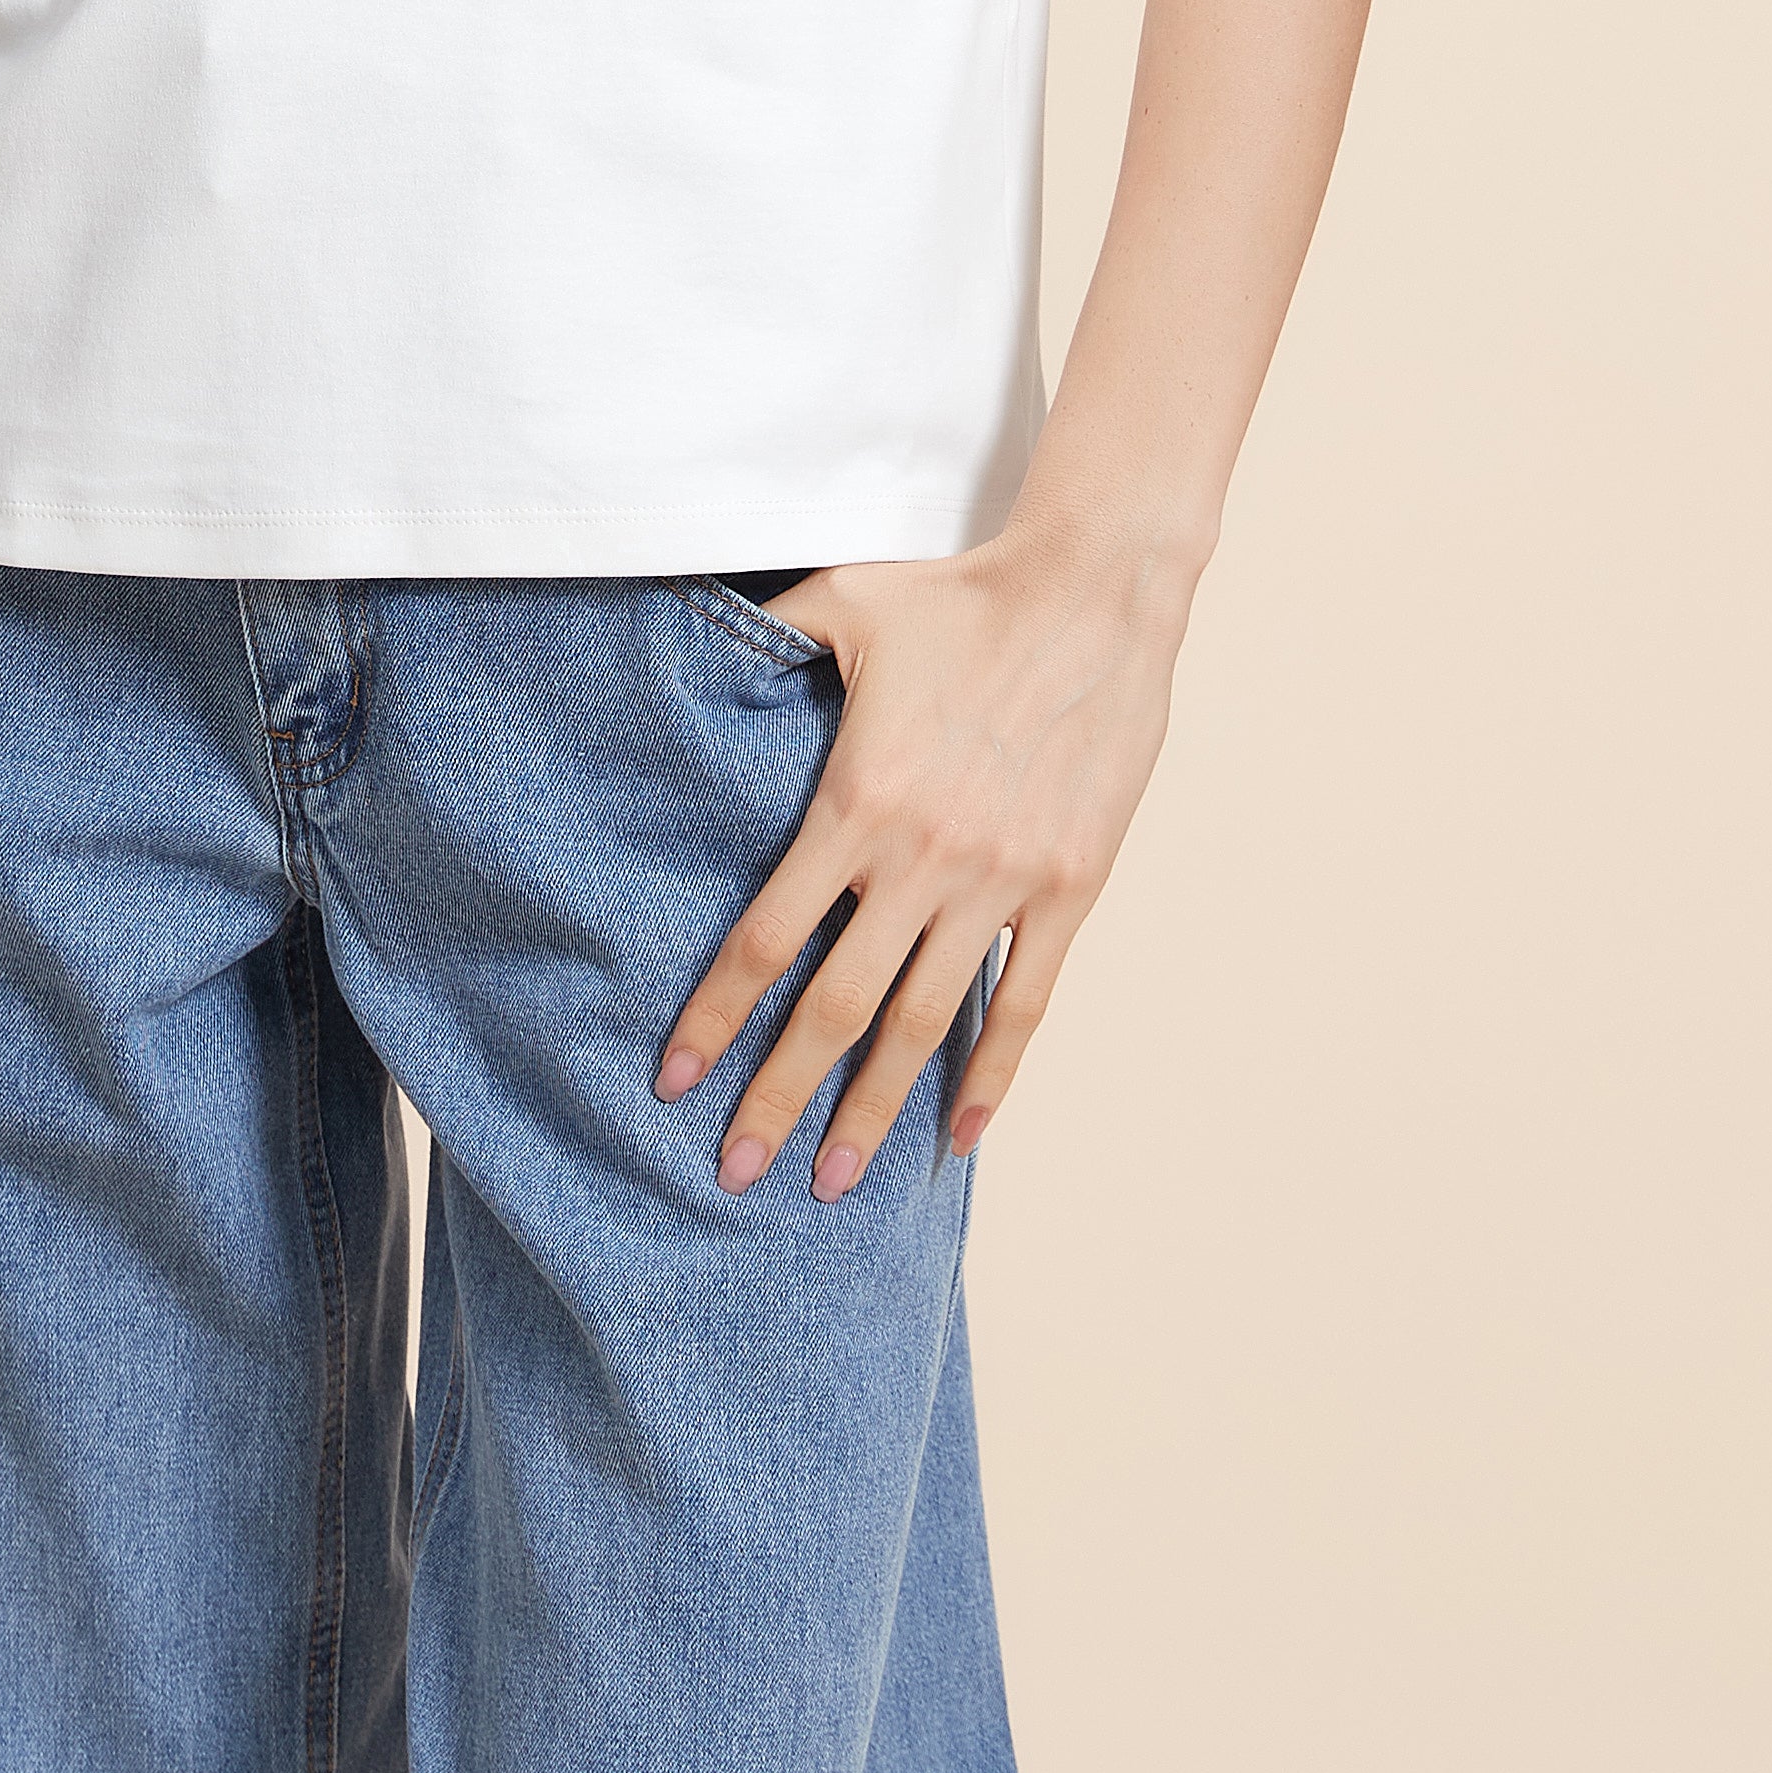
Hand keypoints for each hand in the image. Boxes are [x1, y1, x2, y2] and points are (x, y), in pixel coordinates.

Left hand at [655, 524, 1193, 1198]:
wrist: (1095, 591)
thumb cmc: (961, 593)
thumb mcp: (841, 603)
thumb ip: (764, 637)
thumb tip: (687, 640)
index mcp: (854, 802)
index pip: (765, 941)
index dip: (714, 1019)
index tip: (676, 1082)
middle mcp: (920, 859)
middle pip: (833, 1008)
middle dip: (779, 1097)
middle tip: (736, 1174)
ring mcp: (999, 882)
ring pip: (923, 1024)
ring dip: (873, 1109)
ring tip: (833, 1181)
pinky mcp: (1067, 888)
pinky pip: (1024, 1002)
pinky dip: (992, 1077)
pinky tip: (958, 1137)